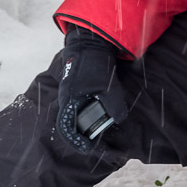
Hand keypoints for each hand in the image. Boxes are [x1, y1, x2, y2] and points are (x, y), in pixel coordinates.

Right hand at [56, 26, 127, 152]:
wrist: (91, 39)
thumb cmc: (95, 62)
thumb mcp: (108, 87)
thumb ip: (115, 106)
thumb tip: (120, 120)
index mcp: (68, 100)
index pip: (67, 129)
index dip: (77, 141)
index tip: (89, 147)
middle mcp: (66, 97)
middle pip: (73, 122)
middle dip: (86, 131)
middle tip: (101, 136)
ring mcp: (70, 89)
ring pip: (77, 111)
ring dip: (89, 118)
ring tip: (105, 122)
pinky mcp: (77, 83)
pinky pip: (81, 100)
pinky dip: (90, 106)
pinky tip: (103, 106)